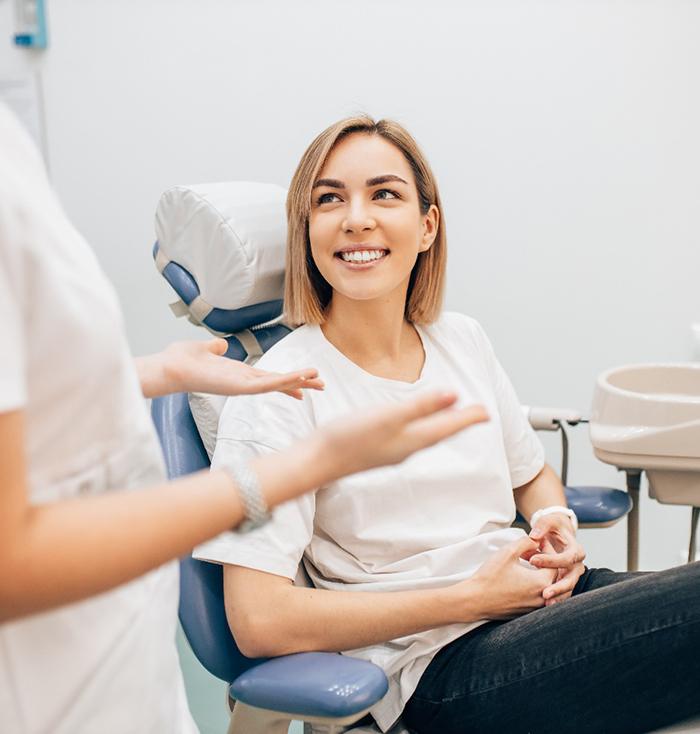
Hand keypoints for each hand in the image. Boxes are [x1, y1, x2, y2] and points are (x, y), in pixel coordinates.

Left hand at [142, 338, 324, 398]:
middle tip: (322, 385)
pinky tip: (299, 379)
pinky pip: (266, 385)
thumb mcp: (204, 349)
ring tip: (319, 380)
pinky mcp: (239, 388)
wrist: (169, 367)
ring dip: (298, 381)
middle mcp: (243, 382)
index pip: (269, 377)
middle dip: (301, 383)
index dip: (288, 379)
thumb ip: (215, 348)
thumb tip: (220, 344)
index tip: (305, 382)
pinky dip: (284, 382)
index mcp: (238, 374)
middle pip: (279, 383)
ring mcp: (242, 386)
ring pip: (277, 385)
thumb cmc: (182, 360)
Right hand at [319, 392, 488, 481]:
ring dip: (442, 425)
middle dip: (460, 422)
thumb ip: (422, 406)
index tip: (488, 412)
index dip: (469, 418)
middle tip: (478, 414)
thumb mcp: (389, 416)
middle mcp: (407, 448)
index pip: (449, 426)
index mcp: (414, 439)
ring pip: (426, 436)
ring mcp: (392, 451)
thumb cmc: (350, 437)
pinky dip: (422, 428)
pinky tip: (414, 425)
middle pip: (441, 432)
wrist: (318, 461)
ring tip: (451, 417)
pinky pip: (410, 437)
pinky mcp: (378, 449)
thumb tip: (455, 395)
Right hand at [457, 536, 557, 620]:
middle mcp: (542, 598)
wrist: (475, 600)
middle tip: (531, 550)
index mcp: (541, 583)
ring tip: (527, 562)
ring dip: (539, 573)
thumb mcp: (508, 552)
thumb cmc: (491, 576)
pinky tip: (521, 576)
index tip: (537, 542)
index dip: (547, 549)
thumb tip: (536, 540)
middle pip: (552, 575)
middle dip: (544, 561)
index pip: (555, 563)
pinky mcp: (526, 612)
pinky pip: (537, 596)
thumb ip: (526, 542)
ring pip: (546, 587)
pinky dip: (534, 585)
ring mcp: (534, 607)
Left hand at [525, 513, 585, 605]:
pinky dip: (556, 598)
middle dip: (559, 587)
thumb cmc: (553, 527)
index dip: (550, 560)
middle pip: (572, 578)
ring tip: (546, 603)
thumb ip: (542, 525)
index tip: (532, 560)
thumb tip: (534, 536)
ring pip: (569, 589)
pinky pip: (563, 593)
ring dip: (558, 597)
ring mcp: (572, 575)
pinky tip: (545, 605)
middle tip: (544, 593)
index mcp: (576, 550)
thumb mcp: (549, 521)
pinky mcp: (565, 581)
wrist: (558, 534)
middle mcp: (577, 565)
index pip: (566, 558)